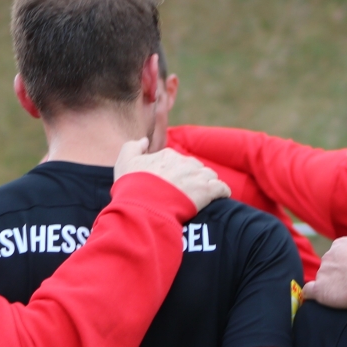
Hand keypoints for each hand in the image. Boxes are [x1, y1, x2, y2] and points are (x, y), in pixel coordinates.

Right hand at [113, 138, 229, 211]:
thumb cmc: (132, 186)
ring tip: (203, 196)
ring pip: (210, 176)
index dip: (176, 171)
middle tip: (187, 192)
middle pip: (195, 167)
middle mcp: (184, 162)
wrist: (143, 206)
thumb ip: (133, 146)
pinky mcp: (207, 191)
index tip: (172, 183)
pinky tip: (219, 198)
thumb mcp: (124, 161)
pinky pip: (222, 189)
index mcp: (167, 155)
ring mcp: (196, 176)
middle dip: (193, 177)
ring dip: (208, 184)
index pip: (178, 160)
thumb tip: (143, 140)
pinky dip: (222, 192)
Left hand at [303, 235, 346, 308]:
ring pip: (323, 278)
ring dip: (332, 285)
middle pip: (331, 266)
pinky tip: (318, 298)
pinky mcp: (320, 289)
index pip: (339, 254)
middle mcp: (329, 256)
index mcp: (341, 244)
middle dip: (339, 273)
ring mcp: (323, 272)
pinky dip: (312, 294)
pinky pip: (309, 291)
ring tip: (346, 294)